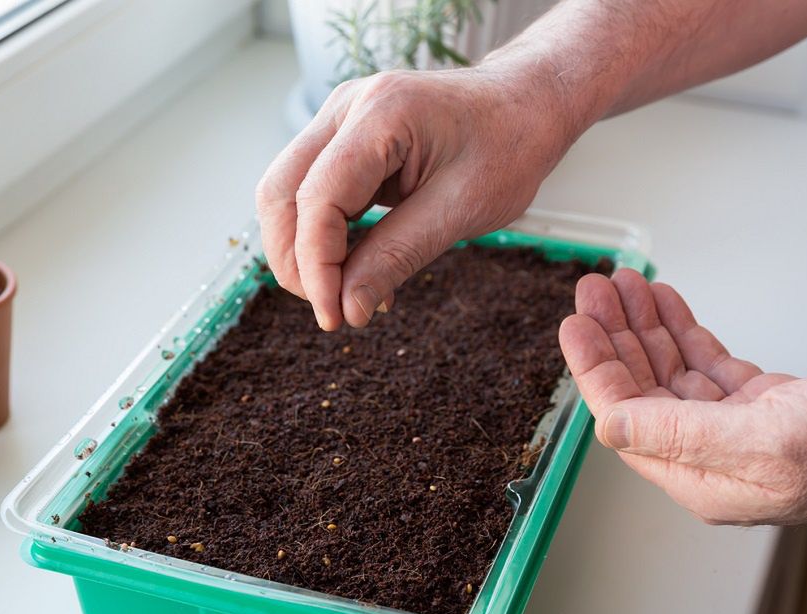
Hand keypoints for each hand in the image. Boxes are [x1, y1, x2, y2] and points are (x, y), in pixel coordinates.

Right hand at [256, 59, 579, 330]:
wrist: (526, 104)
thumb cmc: (509, 144)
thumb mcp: (462, 209)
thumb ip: (398, 256)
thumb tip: (347, 309)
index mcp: (382, 113)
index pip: (319, 196)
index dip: (317, 264)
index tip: (333, 315)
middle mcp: (348, 107)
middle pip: (280, 191)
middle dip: (294, 260)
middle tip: (330, 310)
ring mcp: (340, 120)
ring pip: (286, 194)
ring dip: (303, 252)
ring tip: (345, 295)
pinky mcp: (343, 140)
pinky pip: (312, 194)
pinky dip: (324, 238)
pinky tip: (358, 271)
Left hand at [558, 270, 806, 525]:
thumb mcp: (764, 440)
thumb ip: (680, 435)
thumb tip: (610, 428)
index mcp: (700, 477)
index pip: (624, 418)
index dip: (594, 368)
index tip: (574, 325)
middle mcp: (710, 457)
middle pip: (641, 390)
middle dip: (614, 336)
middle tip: (595, 290)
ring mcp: (736, 432)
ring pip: (671, 373)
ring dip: (645, 327)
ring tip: (625, 284)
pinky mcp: (762, 408)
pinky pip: (705, 365)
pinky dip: (685, 331)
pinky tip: (666, 304)